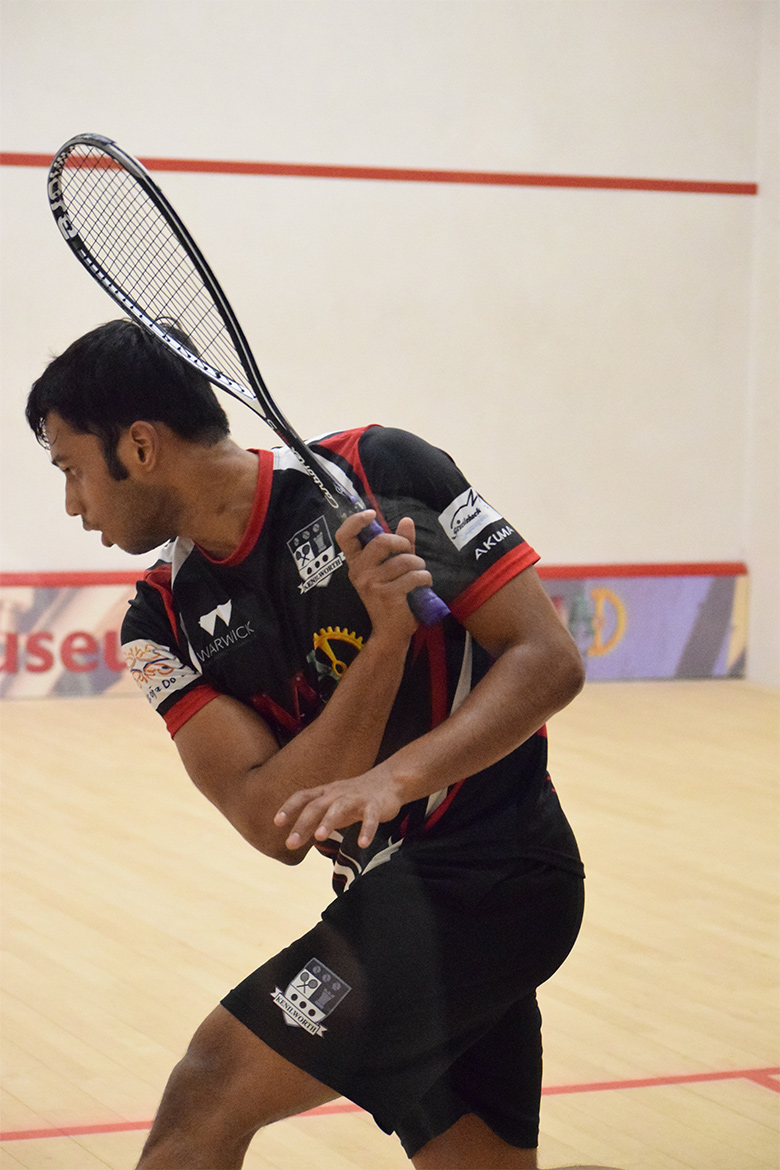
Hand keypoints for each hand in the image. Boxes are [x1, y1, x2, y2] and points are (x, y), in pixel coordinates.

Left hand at [274, 767, 403, 851]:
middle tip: (290, 844)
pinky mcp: (375, 805)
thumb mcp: (332, 806)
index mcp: (326, 793)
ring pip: (340, 807)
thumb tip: (293, 837)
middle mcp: (338, 793)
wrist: (389, 781)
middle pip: (316, 805)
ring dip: (328, 821)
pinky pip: (371, 817)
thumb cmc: (355, 797)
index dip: (289, 808)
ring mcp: (356, 798)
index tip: (277, 822)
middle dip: (302, 824)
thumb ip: (315, 819)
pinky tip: (363, 843)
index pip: (303, 797)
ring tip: (319, 837)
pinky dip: (367, 829)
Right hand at [336, 511, 431, 637]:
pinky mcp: (387, 595)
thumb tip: (407, 520)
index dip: (355, 521)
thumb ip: (400, 545)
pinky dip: (425, 578)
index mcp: (356, 563)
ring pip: (404, 560)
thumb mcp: (394, 568)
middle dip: (403, 543)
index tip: (371, 514)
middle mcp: (358, 572)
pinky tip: (424, 585)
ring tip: (420, 574)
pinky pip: (413, 576)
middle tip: (411, 555)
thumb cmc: (393, 597)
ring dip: (419, 565)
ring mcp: (371, 584)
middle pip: (381, 541)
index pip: (344, 537)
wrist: (391, 632)